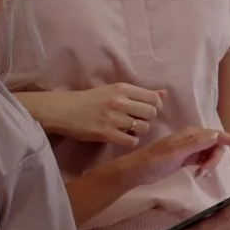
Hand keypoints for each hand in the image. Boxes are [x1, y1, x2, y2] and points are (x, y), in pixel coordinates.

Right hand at [48, 82, 163, 145]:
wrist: (64, 110)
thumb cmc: (89, 100)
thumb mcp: (113, 90)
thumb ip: (139, 93)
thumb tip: (164, 93)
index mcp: (122, 88)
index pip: (153, 98)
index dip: (155, 106)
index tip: (147, 111)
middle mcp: (120, 102)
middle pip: (151, 113)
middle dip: (147, 119)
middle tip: (137, 120)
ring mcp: (114, 118)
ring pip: (143, 128)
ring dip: (139, 130)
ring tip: (128, 129)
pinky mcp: (107, 134)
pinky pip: (131, 141)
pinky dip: (130, 141)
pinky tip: (123, 137)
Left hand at [120, 127, 229, 184]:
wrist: (137, 170)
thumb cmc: (154, 161)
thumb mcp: (176, 152)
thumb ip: (196, 143)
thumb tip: (216, 135)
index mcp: (191, 133)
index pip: (217, 135)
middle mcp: (192, 138)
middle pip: (216, 146)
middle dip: (215, 160)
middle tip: (203, 173)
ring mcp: (190, 148)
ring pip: (210, 154)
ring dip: (210, 165)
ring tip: (199, 175)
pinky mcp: (186, 157)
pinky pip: (203, 160)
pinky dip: (204, 167)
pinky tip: (198, 174)